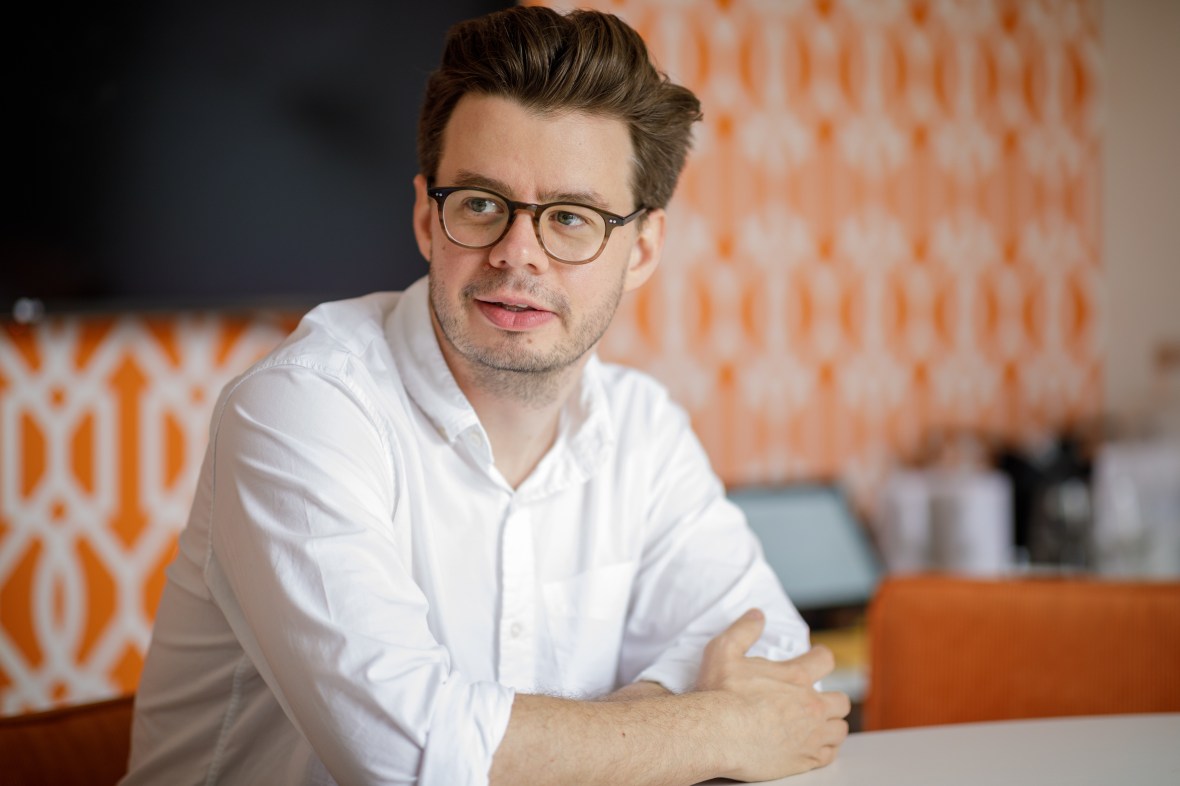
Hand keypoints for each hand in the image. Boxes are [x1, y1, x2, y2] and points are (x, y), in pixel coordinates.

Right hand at [695, 609, 850, 781]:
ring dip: (832, 725)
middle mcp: (810, 705)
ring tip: (821, 726)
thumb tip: (757, 615)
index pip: (825, 660)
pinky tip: (815, 748)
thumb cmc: (720, 694)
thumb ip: (743, 630)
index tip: (818, 658)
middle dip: (832, 699)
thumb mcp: (724, 651)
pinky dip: (825, 750)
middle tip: (819, 700)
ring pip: (840, 729)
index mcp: (795, 677)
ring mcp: (810, 734)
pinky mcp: (805, 759)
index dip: (822, 657)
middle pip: (841, 701)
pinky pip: (830, 755)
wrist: (716, 734)